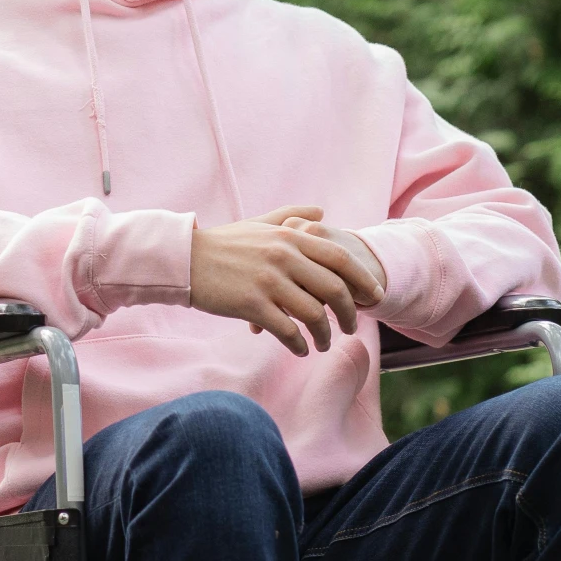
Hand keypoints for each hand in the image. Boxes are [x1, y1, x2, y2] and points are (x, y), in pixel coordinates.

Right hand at [188, 205, 384, 356]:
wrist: (185, 260)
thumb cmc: (224, 243)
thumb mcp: (260, 223)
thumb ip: (292, 215)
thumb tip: (323, 211)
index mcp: (289, 237)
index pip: (340, 258)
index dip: (363, 279)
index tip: (375, 296)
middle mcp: (283, 257)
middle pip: (334, 289)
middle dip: (350, 312)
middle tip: (352, 327)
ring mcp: (268, 282)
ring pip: (313, 314)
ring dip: (325, 334)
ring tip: (324, 344)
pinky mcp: (252, 305)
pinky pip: (287, 330)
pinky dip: (299, 344)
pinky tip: (301, 349)